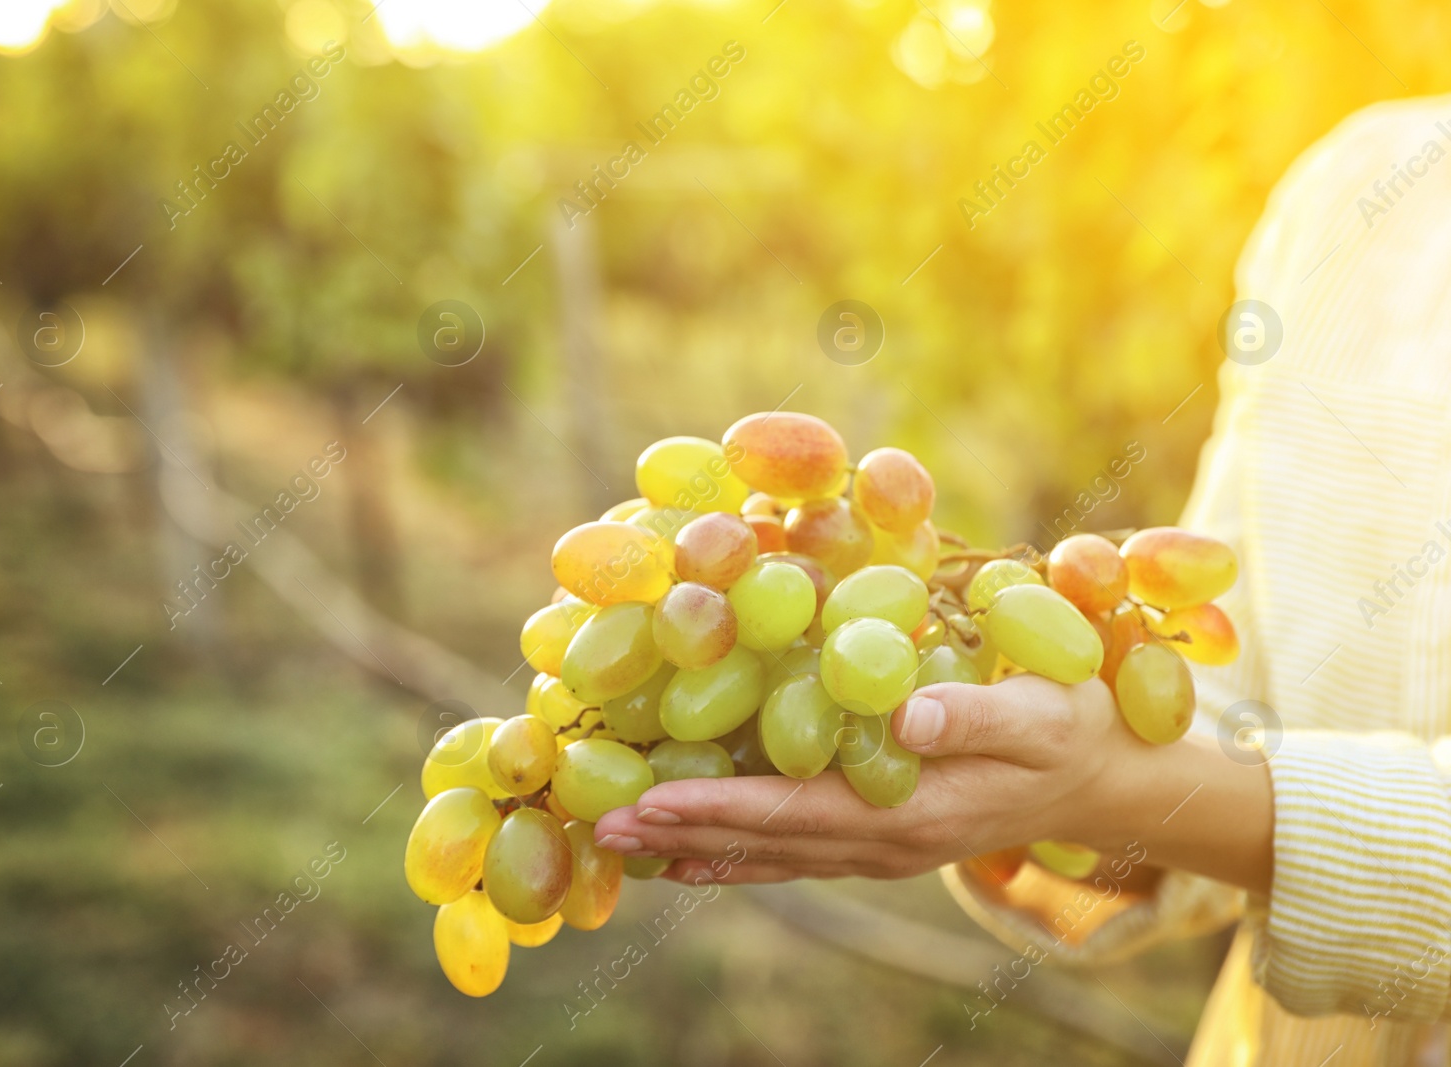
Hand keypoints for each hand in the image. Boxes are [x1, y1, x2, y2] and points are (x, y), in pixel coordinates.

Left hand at [593, 674, 1149, 884]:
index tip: (652, 802)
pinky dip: (739, 851)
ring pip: (775, 858)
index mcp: (915, 811)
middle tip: (603, 830)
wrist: (1105, 780)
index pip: (797, 813)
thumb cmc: (1073, 727)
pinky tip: (697, 850)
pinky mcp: (882, 837)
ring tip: (628, 846)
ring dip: (699, 848)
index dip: (722, 808)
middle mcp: (887, 844)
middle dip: (685, 833)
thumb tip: (900, 711)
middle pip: (768, 845)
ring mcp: (883, 849)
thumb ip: (970, 714)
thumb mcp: (1039, 712)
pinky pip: (797, 852)